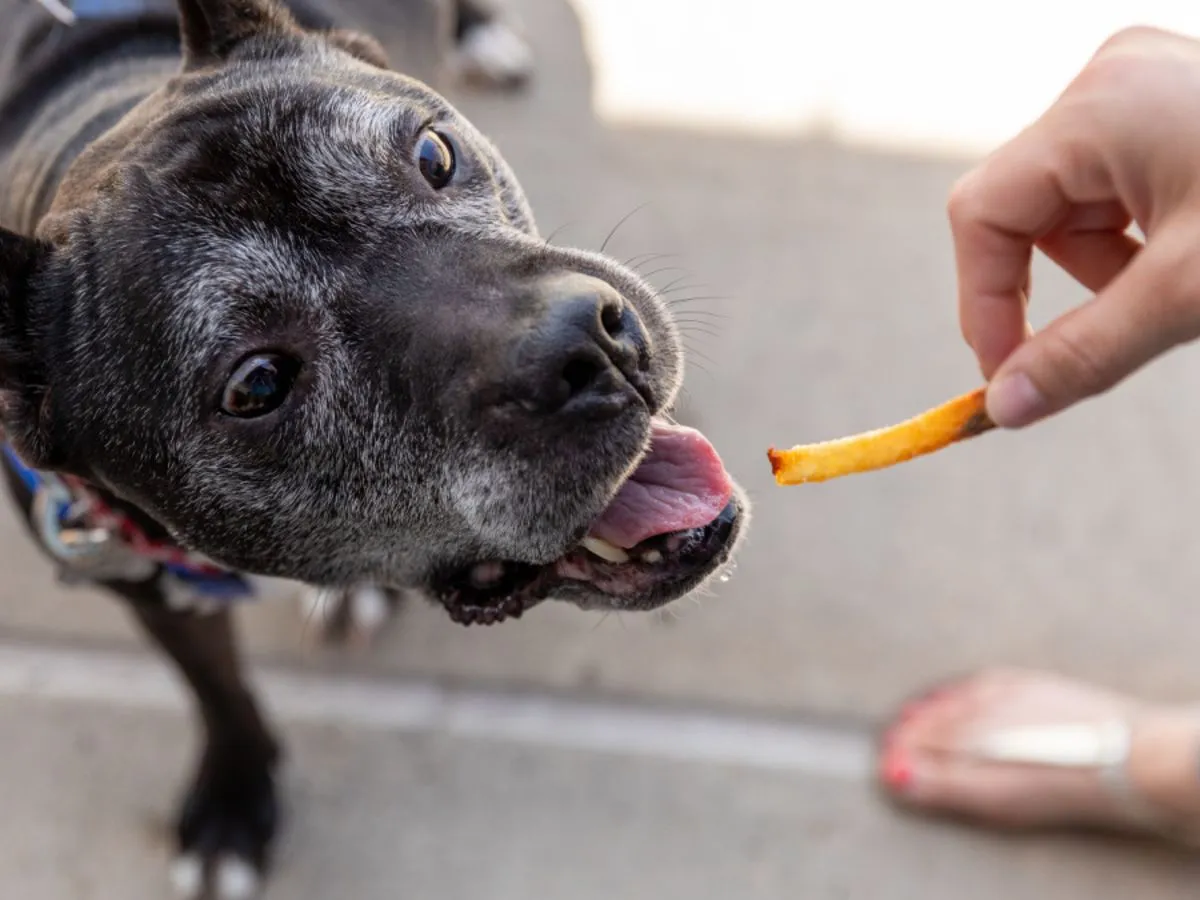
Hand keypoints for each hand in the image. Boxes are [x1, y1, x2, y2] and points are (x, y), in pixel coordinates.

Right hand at [948, 26, 1199, 426]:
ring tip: (1179, 281)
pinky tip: (1189, 249)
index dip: (984, 302)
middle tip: (1126, 325)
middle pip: (1025, 208)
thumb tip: (1002, 409)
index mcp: (1096, 110)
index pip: (983, 214)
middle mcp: (1107, 83)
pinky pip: (1113, 184)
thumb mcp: (1188, 297)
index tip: (1009, 377)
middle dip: (1065, 282)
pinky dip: (1135, 237)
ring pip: (1069, 203)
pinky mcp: (1168, 105)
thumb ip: (1082, 355)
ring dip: (1105, 264)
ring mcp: (1140, 86)